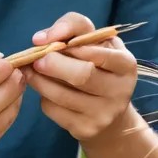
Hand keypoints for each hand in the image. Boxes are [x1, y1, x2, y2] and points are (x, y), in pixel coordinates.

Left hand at [25, 13, 136, 142]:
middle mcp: (119, 90)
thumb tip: (40, 39)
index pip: (99, 51)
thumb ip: (73, 27)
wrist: (109, 113)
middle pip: (81, 75)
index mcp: (126, 64)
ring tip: (31, 71)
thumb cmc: (98, 66)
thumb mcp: (95, 41)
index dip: (71, 44)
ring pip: (62, 95)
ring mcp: (103, 114)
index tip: (51, 41)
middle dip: (53, 64)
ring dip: (39, 80)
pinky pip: (54, 110)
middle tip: (36, 58)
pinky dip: (43, 97)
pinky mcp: (85, 129)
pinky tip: (44, 89)